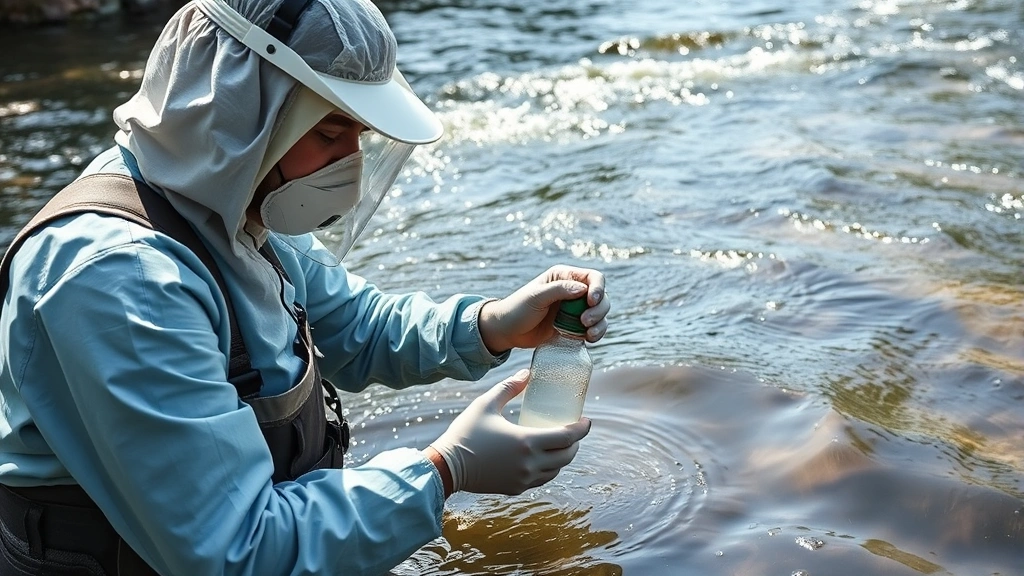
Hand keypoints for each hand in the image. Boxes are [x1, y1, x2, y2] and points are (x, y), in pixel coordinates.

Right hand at [428, 369, 590, 495]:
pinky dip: (548, 468)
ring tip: (560, 443)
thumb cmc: (466, 433)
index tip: (587, 420)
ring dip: (563, 457)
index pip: (567, 437)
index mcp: (526, 442)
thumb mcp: (486, 404)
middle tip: (574, 430)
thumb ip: (509, 387)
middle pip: (567, 456)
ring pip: (556, 470)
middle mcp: (529, 464)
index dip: (582, 429)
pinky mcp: (515, 488)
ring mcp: (523, 479)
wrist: (447, 466)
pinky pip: (541, 479)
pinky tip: (542, 457)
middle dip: (575, 443)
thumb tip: (527, 373)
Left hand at [479, 265, 610, 353]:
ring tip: (587, 334)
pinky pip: (594, 328)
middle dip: (598, 310)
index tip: (591, 301)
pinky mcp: (575, 326)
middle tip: (585, 321)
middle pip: (601, 297)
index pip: (593, 277)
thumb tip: (583, 288)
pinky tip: (588, 339)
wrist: (508, 331)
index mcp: (564, 277)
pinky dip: (596, 333)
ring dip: (600, 323)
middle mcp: (573, 291)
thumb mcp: (536, 297)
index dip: (598, 288)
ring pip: (601, 313)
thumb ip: (559, 290)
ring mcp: (575, 309)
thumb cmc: (517, 309)